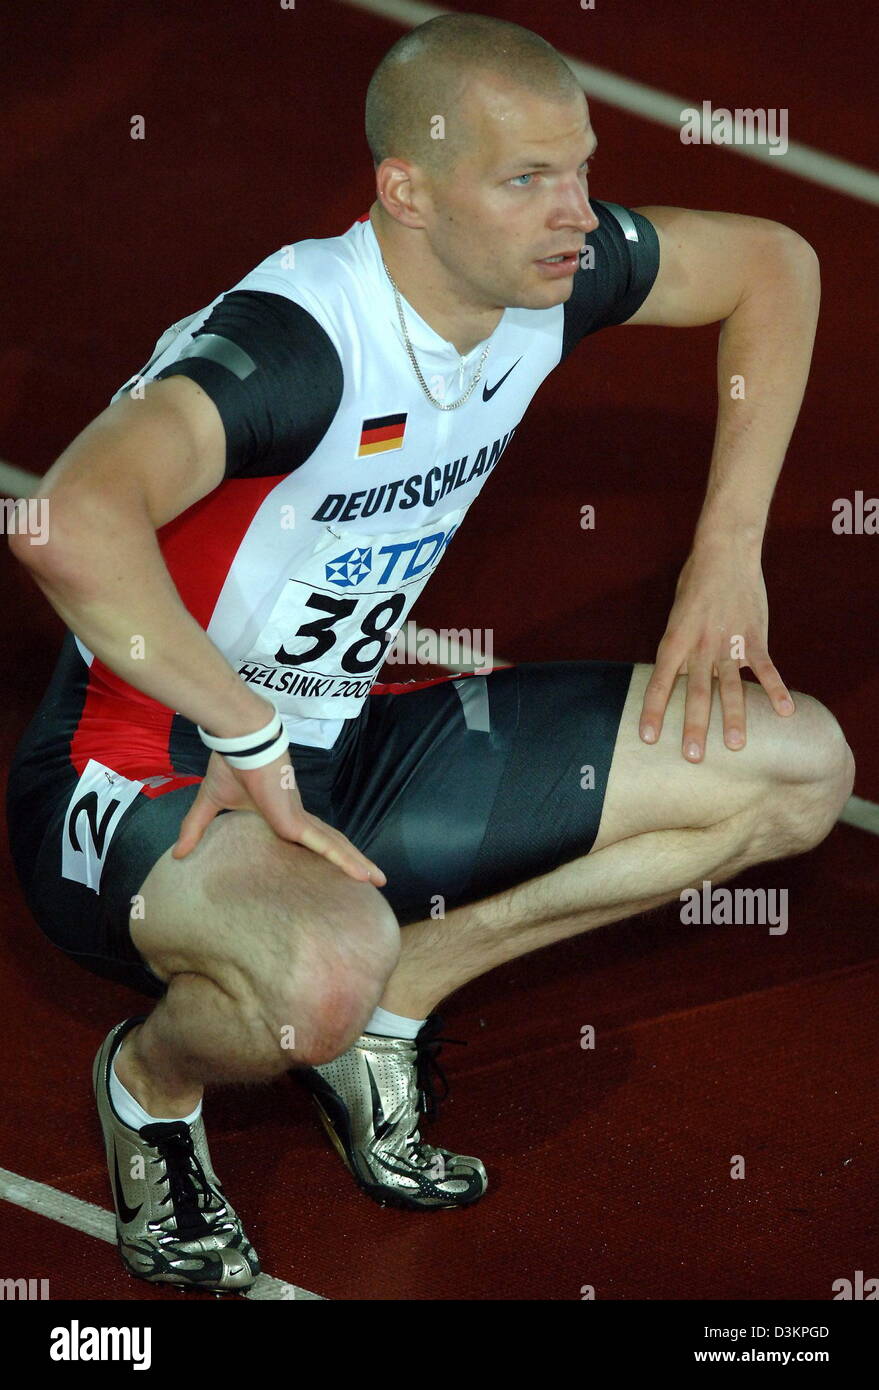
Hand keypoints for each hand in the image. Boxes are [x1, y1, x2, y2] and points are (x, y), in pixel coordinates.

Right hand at [171, 747, 385, 884]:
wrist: (242, 742)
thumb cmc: (231, 766)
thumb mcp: (209, 805)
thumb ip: (196, 829)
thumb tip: (178, 854)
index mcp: (281, 817)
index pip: (309, 839)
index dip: (324, 852)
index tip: (338, 868)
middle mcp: (296, 820)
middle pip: (330, 845)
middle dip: (351, 861)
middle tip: (373, 880)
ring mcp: (299, 821)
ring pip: (335, 848)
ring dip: (356, 863)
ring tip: (380, 880)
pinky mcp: (295, 823)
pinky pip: (325, 847)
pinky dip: (345, 861)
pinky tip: (364, 874)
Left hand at [638, 540, 794, 760]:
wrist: (724, 552)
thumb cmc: (695, 584)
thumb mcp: (677, 615)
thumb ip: (679, 648)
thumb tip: (680, 679)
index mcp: (675, 639)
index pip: (661, 681)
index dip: (654, 710)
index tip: (649, 738)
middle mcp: (700, 644)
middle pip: (697, 692)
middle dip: (695, 726)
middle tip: (693, 757)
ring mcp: (729, 641)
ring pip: (731, 686)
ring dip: (733, 718)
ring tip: (735, 746)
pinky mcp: (754, 636)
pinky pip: (765, 668)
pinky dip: (776, 689)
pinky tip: (784, 712)